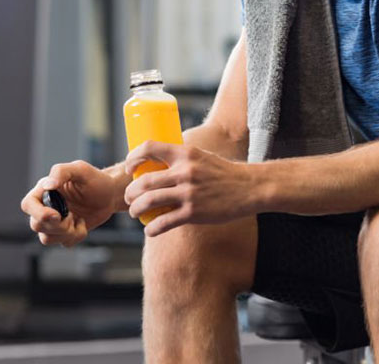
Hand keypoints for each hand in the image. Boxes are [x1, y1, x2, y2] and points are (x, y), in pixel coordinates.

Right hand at [21, 160, 120, 246]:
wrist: (111, 194)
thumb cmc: (95, 179)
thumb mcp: (81, 169)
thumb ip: (62, 172)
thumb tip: (48, 185)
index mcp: (44, 191)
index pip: (28, 205)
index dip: (38, 213)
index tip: (57, 214)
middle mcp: (46, 207)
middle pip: (35, 225)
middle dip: (57, 225)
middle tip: (72, 216)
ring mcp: (54, 222)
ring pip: (46, 238)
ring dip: (66, 232)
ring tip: (78, 220)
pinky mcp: (65, 232)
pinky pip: (63, 243)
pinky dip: (76, 236)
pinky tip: (82, 223)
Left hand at [124, 141, 255, 236]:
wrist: (249, 187)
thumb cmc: (225, 173)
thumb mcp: (203, 157)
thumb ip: (183, 160)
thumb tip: (159, 165)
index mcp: (186, 153)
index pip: (150, 147)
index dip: (133, 157)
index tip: (130, 169)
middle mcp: (185, 171)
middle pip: (144, 181)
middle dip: (130, 192)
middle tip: (129, 197)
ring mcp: (189, 193)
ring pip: (148, 201)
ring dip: (136, 209)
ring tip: (135, 213)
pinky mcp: (193, 212)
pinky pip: (163, 222)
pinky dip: (151, 228)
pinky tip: (150, 230)